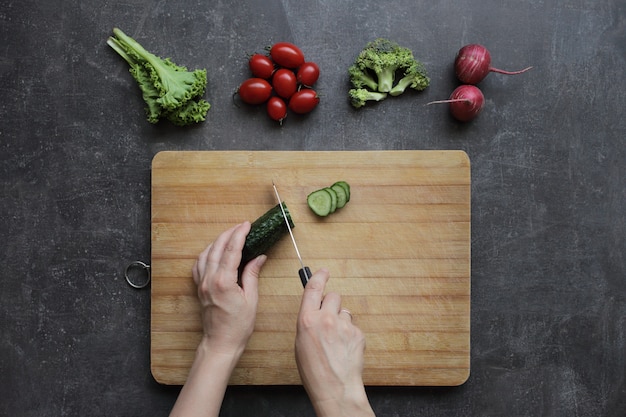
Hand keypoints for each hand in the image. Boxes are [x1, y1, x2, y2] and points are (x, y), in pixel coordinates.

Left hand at [192, 221, 265, 356]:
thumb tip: (259, 257)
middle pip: (217, 248)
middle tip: (241, 226)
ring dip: (217, 242)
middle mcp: (209, 280)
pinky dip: (207, 254)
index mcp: (223, 281)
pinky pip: (199, 265)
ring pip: (205, 254)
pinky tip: (214, 252)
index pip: (231, 250)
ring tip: (229, 236)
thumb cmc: (238, 326)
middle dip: (229, 234)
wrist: (220, 342)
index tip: (247, 225)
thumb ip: (252, 275)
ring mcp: (201, 283)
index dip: (239, 234)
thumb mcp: (251, 300)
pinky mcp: (199, 288)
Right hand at [295, 269, 374, 416]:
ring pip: (345, 312)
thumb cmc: (314, 370)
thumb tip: (315, 312)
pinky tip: (345, 348)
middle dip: (332, 304)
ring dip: (341, 321)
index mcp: (307, 320)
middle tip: (329, 319)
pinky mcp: (358, 333)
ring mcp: (344, 325)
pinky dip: (350, 334)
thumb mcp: (300, 343)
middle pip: (333, 296)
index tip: (323, 271)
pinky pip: (353, 326)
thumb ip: (309, 322)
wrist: (335, 388)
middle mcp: (326, 319)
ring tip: (337, 341)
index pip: (313, 288)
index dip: (319, 276)